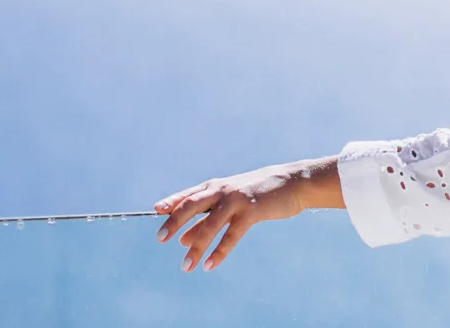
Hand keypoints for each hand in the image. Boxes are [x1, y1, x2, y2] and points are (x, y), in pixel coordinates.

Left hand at [153, 162, 309, 272]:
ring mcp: (236, 200)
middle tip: (160, 238)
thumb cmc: (259, 193)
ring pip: (210, 224)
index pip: (189, 195)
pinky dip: (219, 251)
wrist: (292, 183)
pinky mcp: (251, 212)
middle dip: (175, 221)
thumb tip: (182, 241)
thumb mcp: (230, 204)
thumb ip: (206, 219)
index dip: (172, 202)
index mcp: (216, 186)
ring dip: (196, 246)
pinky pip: (231, 235)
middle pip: (192, 205)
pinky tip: (209, 265)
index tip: (157, 210)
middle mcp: (222, 190)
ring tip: (185, 266)